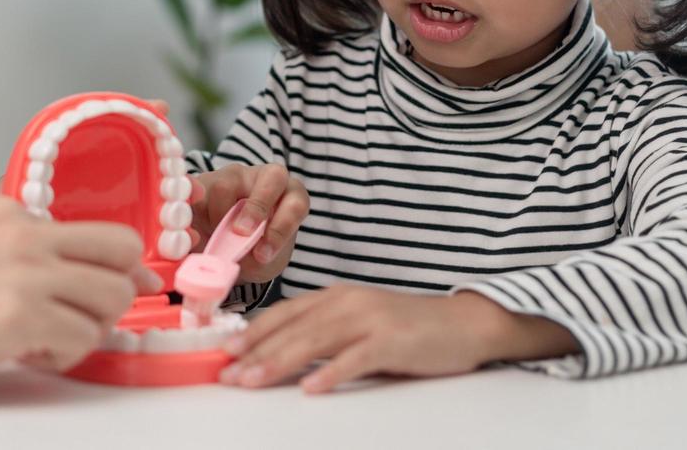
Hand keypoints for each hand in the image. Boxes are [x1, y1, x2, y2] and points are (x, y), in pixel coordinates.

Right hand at [0, 195, 161, 402]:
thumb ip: (27, 255)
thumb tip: (100, 275)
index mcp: (10, 212)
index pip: (100, 229)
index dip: (116, 269)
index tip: (113, 293)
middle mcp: (23, 231)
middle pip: (124, 253)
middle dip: (112, 294)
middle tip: (76, 320)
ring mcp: (23, 269)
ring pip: (112, 299)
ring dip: (84, 330)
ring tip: (39, 341)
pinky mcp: (19, 312)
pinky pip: (83, 338)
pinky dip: (62, 356)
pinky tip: (23, 353)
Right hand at [190, 162, 308, 282]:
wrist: (225, 248)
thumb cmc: (254, 250)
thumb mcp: (261, 261)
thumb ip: (255, 258)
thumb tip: (233, 252)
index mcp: (290, 196)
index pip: (295, 205)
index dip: (280, 229)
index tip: (262, 254)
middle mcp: (266, 178)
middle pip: (272, 177)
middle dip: (256, 208)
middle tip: (240, 233)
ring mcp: (235, 175)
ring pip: (225, 187)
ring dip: (218, 220)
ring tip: (215, 238)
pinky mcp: (205, 180)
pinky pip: (195, 192)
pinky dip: (193, 215)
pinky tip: (195, 232)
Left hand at [219, 285, 578, 393]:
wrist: (462, 323)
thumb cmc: (406, 327)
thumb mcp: (358, 321)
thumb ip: (324, 331)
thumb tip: (281, 352)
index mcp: (335, 297)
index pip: (283, 314)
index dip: (251, 334)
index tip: (223, 353)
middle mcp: (346, 302)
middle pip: (292, 329)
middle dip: (255, 353)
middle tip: (227, 376)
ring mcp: (369, 319)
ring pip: (314, 342)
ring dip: (278, 363)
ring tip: (252, 383)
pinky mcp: (392, 341)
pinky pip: (356, 359)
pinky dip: (332, 373)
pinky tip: (311, 389)